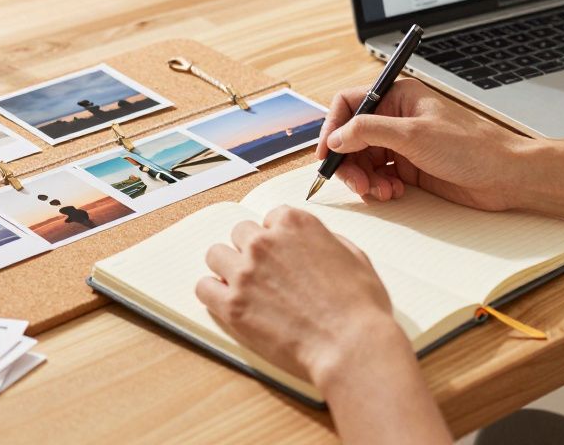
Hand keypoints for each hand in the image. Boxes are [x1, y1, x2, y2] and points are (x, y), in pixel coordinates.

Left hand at [194, 205, 410, 390]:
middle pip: (240, 233)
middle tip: (265, 275)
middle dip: (251, 251)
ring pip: (216, 255)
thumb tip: (312, 242)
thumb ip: (326, 241)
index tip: (282, 255)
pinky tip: (228, 303)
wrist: (351, 346)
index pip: (270, 218)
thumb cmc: (360, 307)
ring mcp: (245, 272)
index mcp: (296, 224)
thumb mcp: (354, 257)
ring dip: (227, 268)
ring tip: (244, 288)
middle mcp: (265, 242)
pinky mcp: (231, 305)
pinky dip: (213, 294)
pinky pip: (203, 287)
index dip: (277, 238)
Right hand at [318, 78, 532, 210]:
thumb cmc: (472, 146)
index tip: (327, 154)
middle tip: (356, 183)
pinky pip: (379, 175)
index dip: (333, 128)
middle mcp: (397, 117)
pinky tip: (392, 192)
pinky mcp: (410, 167)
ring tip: (380, 191)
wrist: (506, 175)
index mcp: (398, 95)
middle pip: (352, 136)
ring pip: (363, 159)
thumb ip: (369, 132)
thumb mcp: (414, 135)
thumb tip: (336, 138)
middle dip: (349, 161)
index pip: (349, 104)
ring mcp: (403, 143)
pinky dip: (379, 186)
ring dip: (365, 178)